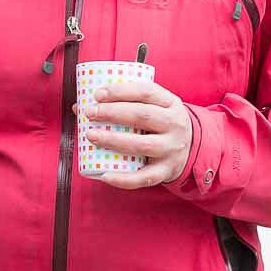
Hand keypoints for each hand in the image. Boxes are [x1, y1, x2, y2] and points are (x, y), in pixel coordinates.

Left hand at [75, 81, 193, 189]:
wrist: (192, 147)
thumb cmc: (161, 123)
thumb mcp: (153, 107)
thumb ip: (123, 103)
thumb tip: (79, 107)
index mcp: (170, 103)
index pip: (146, 92)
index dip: (120, 91)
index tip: (97, 94)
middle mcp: (174, 124)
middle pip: (142, 116)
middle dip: (112, 113)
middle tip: (90, 113)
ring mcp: (171, 149)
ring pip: (142, 144)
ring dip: (114, 140)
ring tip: (91, 135)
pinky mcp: (166, 171)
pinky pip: (143, 177)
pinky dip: (123, 179)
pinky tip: (104, 175)